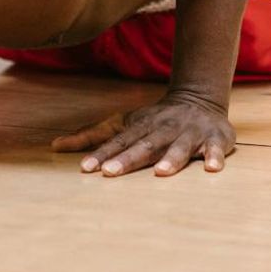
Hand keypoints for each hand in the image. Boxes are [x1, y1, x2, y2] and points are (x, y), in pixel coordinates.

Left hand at [52, 92, 235, 176]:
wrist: (199, 98)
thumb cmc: (154, 119)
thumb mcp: (122, 122)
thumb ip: (92, 135)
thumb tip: (54, 146)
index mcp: (140, 127)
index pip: (118, 142)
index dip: (102, 154)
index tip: (86, 169)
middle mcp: (163, 129)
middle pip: (144, 145)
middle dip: (128, 159)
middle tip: (111, 173)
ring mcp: (189, 134)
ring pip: (179, 147)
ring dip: (171, 159)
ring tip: (161, 173)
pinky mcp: (215, 139)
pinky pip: (216, 148)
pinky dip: (215, 157)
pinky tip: (212, 168)